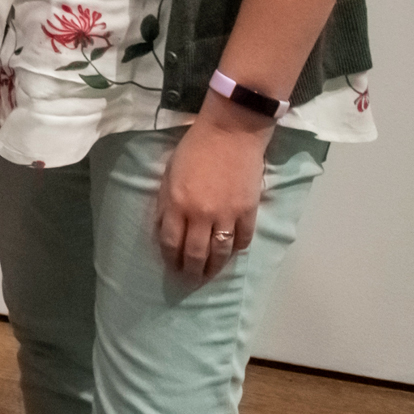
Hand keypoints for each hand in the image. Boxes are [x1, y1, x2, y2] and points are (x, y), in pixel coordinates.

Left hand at [154, 110, 270, 282]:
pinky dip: (236, 250)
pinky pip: (242, 240)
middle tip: (189, 280)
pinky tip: (231, 253)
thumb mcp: (169, 174)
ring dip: (213, 268)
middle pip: (195, 254)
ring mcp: (226, 215)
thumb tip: (165, 228)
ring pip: (220, 253)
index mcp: (176, 203)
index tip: (171, 265)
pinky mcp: (248, 212)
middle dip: (191, 271)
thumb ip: (167, 203)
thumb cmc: (194, 149)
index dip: (170, 258)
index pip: (170, 242)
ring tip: (209, 276)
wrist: (230, 133)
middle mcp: (200, 214)